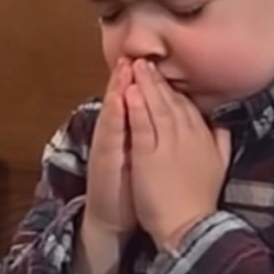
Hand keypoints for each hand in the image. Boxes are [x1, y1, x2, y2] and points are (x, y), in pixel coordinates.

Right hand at [83, 56, 136, 238]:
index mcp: (131, 135)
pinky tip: (119, 101)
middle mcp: (116, 136)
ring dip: (116, 89)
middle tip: (131, 55)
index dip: (139, 82)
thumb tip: (168, 116)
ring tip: (123, 68)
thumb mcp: (145, 157)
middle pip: (122, 101)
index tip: (144, 59)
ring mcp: (108, 147)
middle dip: (127, 78)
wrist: (112, 217)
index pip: (136, 103)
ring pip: (113, 112)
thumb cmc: (134, 188)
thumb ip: (152, 135)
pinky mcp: (104, 160)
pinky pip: (109, 135)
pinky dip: (114, 116)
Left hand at [124, 59, 231, 250]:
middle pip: (172, 101)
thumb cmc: (200, 199)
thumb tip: (225, 122)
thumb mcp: (221, 165)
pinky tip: (130, 91)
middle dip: (158, 79)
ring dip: (147, 85)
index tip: (164, 74)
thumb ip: (222, 141)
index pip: (188, 106)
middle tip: (146, 60)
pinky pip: (143, 126)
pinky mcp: (151, 156)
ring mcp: (170, 144)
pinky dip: (137, 107)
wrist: (190, 226)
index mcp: (204, 137)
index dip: (174, 89)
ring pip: (158, 108)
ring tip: (136, 66)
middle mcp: (189, 136)